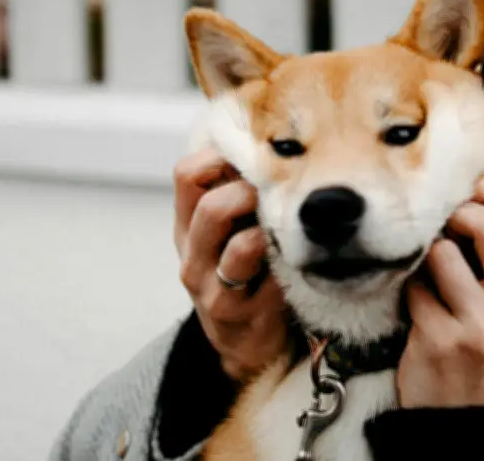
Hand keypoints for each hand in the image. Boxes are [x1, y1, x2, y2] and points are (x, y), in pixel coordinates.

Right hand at [173, 148, 288, 382]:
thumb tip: (271, 142)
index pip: (186, 174)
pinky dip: (283, 264)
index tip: (251, 157)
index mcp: (188, 224)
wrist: (246, 342)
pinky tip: (297, 259)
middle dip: (250, 192)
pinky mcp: (238, 314)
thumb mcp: (230, 231)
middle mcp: (192, 254)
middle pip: (210, 207)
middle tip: (278, 192)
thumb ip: (238, 193)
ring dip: (269, 230)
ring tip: (286, 225)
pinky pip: (267, 282)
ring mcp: (212, 287)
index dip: (219, 156)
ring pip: (239, 247)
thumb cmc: (245, 273)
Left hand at [397, 175, 483, 407]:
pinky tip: (414, 304)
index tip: (470, 190)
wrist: (461, 413)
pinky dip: (408, 288)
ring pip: (443, 253)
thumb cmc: (479, 346)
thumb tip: (470, 194)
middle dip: (457, 212)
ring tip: (426, 271)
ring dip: (424, 253)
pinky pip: (413, 288)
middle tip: (441, 222)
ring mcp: (479, 325)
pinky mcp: (441, 340)